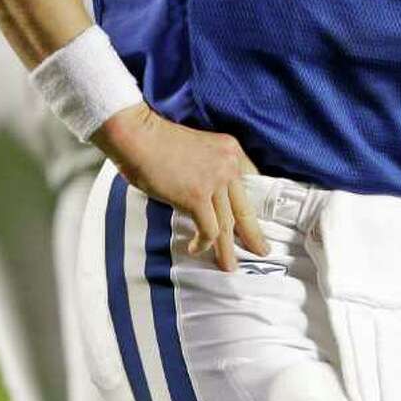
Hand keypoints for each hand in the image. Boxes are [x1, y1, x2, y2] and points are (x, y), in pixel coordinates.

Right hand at [95, 102, 268, 271]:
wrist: (138, 134)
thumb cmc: (157, 141)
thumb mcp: (197, 148)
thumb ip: (208, 169)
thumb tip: (206, 197)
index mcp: (230, 151)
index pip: (251, 183)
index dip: (252, 207)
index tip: (253, 222)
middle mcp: (228, 165)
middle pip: (245, 208)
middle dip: (253, 234)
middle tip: (262, 250)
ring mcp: (214, 181)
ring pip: (228, 224)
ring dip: (227, 249)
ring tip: (229, 266)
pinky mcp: (197, 196)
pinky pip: (208, 229)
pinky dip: (202, 243)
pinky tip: (195, 248)